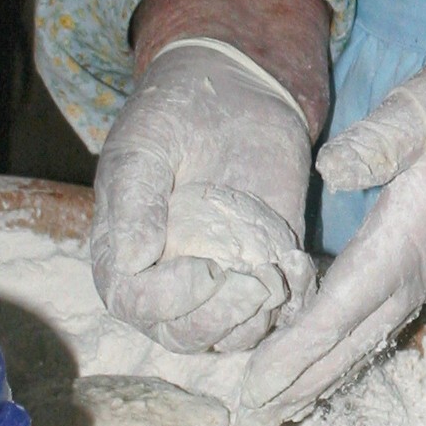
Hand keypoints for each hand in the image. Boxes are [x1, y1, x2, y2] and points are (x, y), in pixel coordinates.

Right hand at [90, 38, 316, 354]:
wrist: (234, 90)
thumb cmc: (174, 113)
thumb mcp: (144, 146)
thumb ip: (135, 203)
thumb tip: (130, 262)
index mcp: (125, 253)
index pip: (135, 304)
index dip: (167, 301)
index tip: (204, 268)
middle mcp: (169, 279)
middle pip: (183, 335)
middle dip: (217, 320)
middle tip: (252, 282)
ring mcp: (221, 280)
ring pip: (232, 335)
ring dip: (257, 317)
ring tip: (278, 272)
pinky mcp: (266, 269)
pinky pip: (279, 311)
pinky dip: (293, 302)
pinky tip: (300, 264)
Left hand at [240, 19, 425, 424]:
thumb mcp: (419, 107)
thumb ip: (377, 142)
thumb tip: (331, 170)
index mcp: (403, 240)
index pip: (337, 312)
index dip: (293, 354)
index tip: (254, 389)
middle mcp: (417, 268)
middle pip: (350, 343)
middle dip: (301, 383)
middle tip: (254, 422)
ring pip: (369, 335)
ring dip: (324, 371)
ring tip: (281, 404)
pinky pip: (383, 316)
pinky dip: (348, 344)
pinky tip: (328, 352)